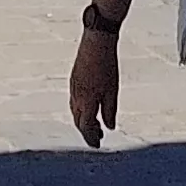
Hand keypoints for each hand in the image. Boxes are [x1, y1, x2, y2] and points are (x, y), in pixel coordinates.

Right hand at [69, 24, 120, 146]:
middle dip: (87, 131)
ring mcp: (73, 86)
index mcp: (86, 101)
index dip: (91, 138)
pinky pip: (74, 100)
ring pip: (75, 111)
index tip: (97, 145)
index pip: (86, 127)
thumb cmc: (106, 65)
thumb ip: (110, 111)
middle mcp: (76, 96)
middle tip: (98, 137)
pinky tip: (90, 106)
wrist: (96, 40)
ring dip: (84, 120)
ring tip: (96, 123)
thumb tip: (109, 127)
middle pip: (78, 120)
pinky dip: (81, 108)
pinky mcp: (74, 78)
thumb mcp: (112, 91)